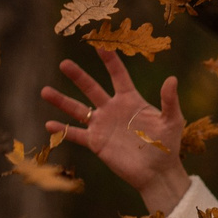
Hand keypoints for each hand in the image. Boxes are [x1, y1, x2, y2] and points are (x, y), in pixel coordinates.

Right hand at [41, 47, 192, 215]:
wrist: (158, 173)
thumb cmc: (168, 146)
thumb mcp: (172, 120)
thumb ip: (169, 100)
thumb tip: (172, 79)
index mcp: (131, 100)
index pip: (118, 75)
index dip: (109, 60)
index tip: (100, 44)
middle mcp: (112, 109)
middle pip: (91, 88)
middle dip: (78, 76)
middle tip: (64, 64)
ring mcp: (102, 125)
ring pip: (78, 109)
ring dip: (61, 101)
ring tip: (45, 91)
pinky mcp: (97, 142)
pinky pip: (76, 134)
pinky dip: (63, 130)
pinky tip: (49, 124)